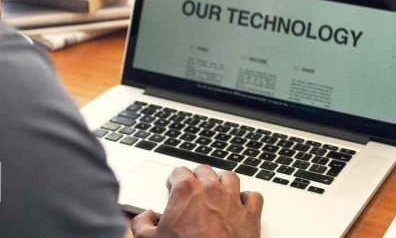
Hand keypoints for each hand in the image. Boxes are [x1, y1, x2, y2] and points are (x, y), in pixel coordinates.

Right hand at [130, 165, 262, 237]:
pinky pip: (253, 197)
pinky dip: (247, 199)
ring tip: (216, 192)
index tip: (173, 188)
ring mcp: (233, 200)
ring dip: (222, 182)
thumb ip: (141, 224)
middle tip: (192, 191)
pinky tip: (240, 206)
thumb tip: (144, 217)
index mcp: (186, 190)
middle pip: (205, 170)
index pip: (179, 172)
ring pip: (230, 178)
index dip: (174, 180)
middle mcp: (211, 189)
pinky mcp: (251, 215)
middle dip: (197, 178)